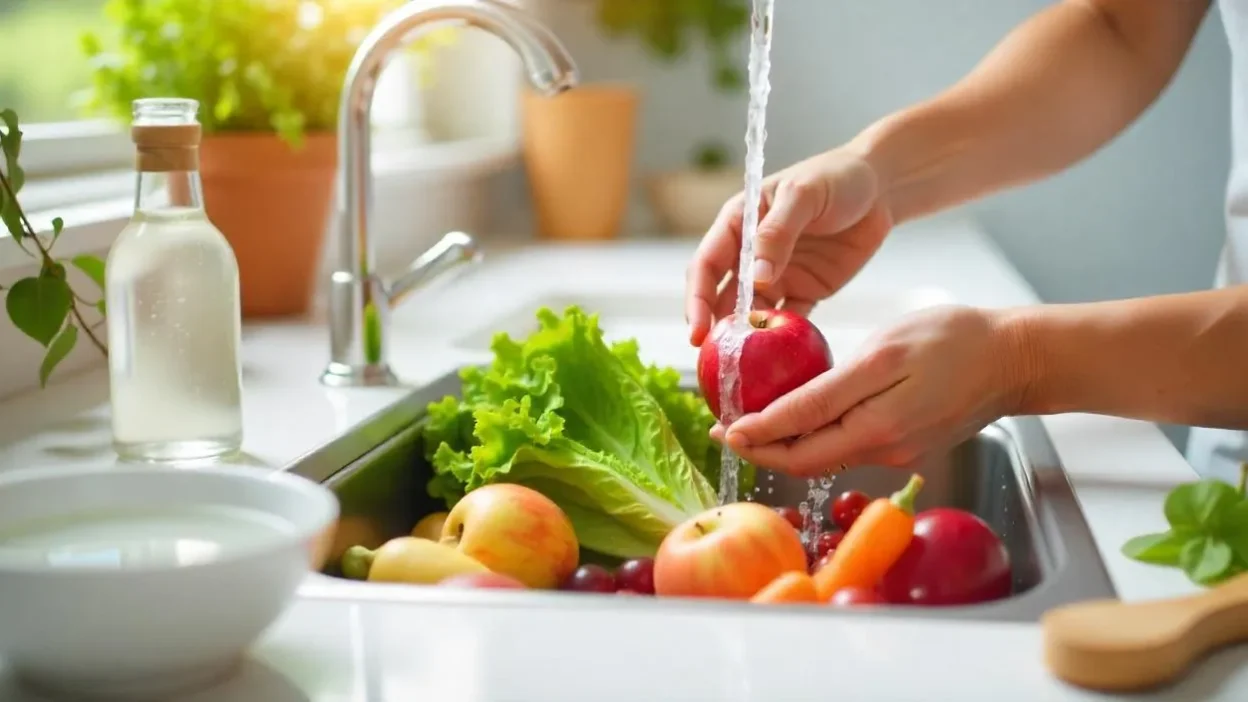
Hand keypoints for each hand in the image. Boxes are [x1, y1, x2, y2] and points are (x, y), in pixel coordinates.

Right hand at [685, 145, 892, 345]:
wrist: (881, 187)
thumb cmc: (836, 177)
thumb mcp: (803, 195)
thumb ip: (777, 233)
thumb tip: (756, 277)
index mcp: (739, 225)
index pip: (706, 265)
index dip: (697, 299)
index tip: (696, 330)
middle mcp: (750, 254)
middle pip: (722, 297)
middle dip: (715, 329)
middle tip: (714, 361)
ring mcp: (777, 275)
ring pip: (752, 314)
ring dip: (746, 338)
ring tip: (745, 366)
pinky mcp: (805, 291)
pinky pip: (788, 320)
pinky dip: (782, 339)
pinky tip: (780, 357)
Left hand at [711, 305, 1032, 476]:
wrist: (1016, 358)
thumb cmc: (954, 341)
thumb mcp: (883, 355)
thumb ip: (828, 392)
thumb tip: (779, 417)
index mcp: (873, 428)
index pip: (798, 444)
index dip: (755, 439)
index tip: (722, 431)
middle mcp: (882, 449)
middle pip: (806, 460)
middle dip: (762, 448)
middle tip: (723, 432)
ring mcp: (896, 450)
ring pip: (826, 455)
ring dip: (786, 443)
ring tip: (751, 422)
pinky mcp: (905, 443)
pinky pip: (849, 446)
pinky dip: (816, 436)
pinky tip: (799, 418)